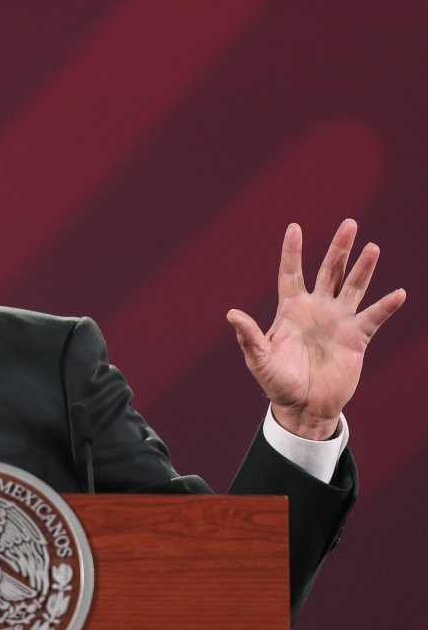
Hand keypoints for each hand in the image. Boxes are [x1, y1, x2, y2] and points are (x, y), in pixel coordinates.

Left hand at [227, 219, 405, 439]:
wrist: (303, 406)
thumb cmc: (277, 382)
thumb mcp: (259, 359)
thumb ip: (249, 336)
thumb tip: (232, 314)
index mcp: (291, 309)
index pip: (291, 273)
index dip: (292, 251)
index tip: (294, 227)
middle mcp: (317, 309)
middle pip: (329, 271)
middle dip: (339, 248)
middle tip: (349, 223)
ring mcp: (338, 321)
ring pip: (353, 287)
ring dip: (363, 268)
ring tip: (372, 247)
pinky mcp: (356, 338)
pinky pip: (373, 318)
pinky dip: (385, 306)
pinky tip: (398, 294)